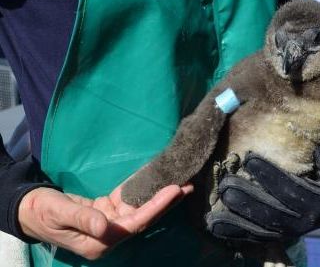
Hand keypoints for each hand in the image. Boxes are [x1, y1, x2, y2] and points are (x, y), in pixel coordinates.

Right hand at [18, 183, 192, 259]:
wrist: (29, 209)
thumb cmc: (41, 211)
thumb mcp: (57, 213)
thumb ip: (81, 219)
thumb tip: (104, 225)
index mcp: (99, 241)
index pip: (134, 224)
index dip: (156, 208)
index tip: (174, 191)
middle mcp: (109, 235)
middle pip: (144, 219)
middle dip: (166, 203)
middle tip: (187, 186)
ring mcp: (109, 224)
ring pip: (140, 209)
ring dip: (158, 196)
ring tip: (180, 183)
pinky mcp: (107, 212)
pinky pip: (129, 202)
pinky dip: (143, 191)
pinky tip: (157, 181)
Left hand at [206, 145, 319, 241]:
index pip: (295, 191)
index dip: (271, 176)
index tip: (249, 160)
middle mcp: (308, 223)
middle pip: (275, 214)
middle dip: (249, 199)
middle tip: (226, 184)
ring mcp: (291, 232)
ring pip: (263, 229)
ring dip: (239, 218)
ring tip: (219, 202)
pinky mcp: (278, 236)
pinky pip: (256, 238)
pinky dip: (236, 233)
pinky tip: (216, 225)